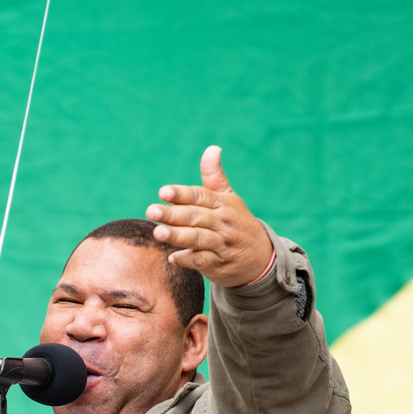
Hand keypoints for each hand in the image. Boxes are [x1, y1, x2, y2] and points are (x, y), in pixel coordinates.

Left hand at [145, 146, 272, 287]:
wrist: (261, 258)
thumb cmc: (237, 223)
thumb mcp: (229, 198)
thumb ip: (215, 176)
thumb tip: (212, 148)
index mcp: (222, 203)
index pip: (200, 196)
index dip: (182, 194)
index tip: (163, 192)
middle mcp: (222, 222)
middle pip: (195, 216)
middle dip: (173, 214)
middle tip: (151, 211)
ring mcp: (221, 244)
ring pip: (198, 238)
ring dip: (178, 236)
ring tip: (158, 233)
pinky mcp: (219, 265)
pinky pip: (203, 262)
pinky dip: (188, 260)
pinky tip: (173, 258)